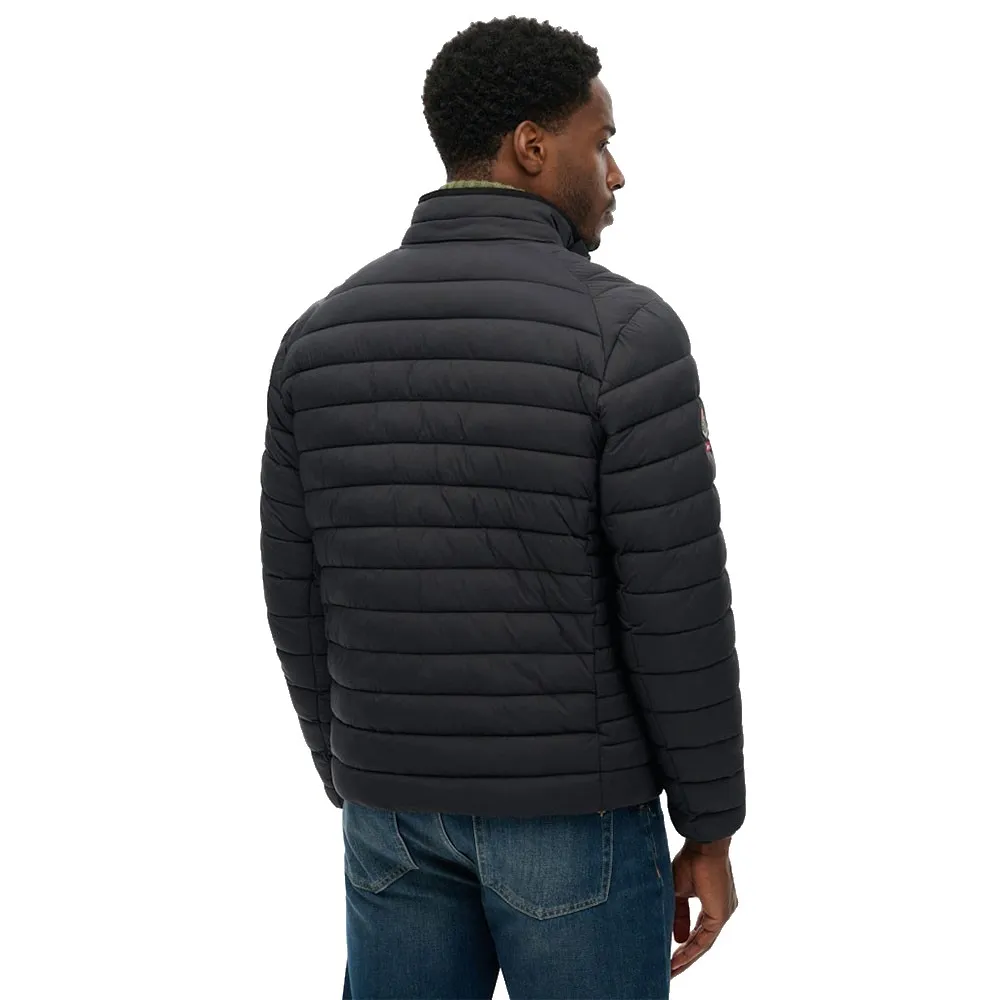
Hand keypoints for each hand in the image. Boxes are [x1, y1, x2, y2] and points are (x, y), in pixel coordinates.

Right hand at [670, 837, 738, 976]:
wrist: (703, 847)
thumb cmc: (690, 860)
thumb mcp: (678, 891)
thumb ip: (678, 915)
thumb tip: (677, 939)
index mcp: (713, 904)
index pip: (698, 930)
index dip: (684, 944)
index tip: (670, 956)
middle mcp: (721, 911)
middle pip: (701, 942)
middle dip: (685, 957)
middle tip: (670, 970)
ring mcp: (723, 915)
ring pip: (703, 944)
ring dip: (687, 958)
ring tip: (671, 970)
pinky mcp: (720, 916)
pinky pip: (705, 940)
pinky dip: (690, 950)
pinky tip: (678, 959)